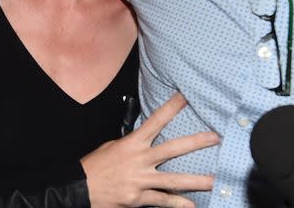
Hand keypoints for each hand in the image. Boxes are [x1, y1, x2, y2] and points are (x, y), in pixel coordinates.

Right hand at [81, 93, 217, 207]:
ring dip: (196, 181)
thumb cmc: (95, 167)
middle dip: (196, 142)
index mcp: (132, 143)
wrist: (78, 189)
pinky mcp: (138, 199)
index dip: (171, 108)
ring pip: (173, 180)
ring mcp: (140, 180)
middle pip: (173, 149)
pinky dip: (177, 204)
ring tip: (214, 181)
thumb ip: (133, 144)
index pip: (156, 121)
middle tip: (215, 138)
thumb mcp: (112, 146)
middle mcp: (139, 160)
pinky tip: (191, 206)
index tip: (186, 97)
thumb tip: (147, 139)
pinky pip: (162, 201)